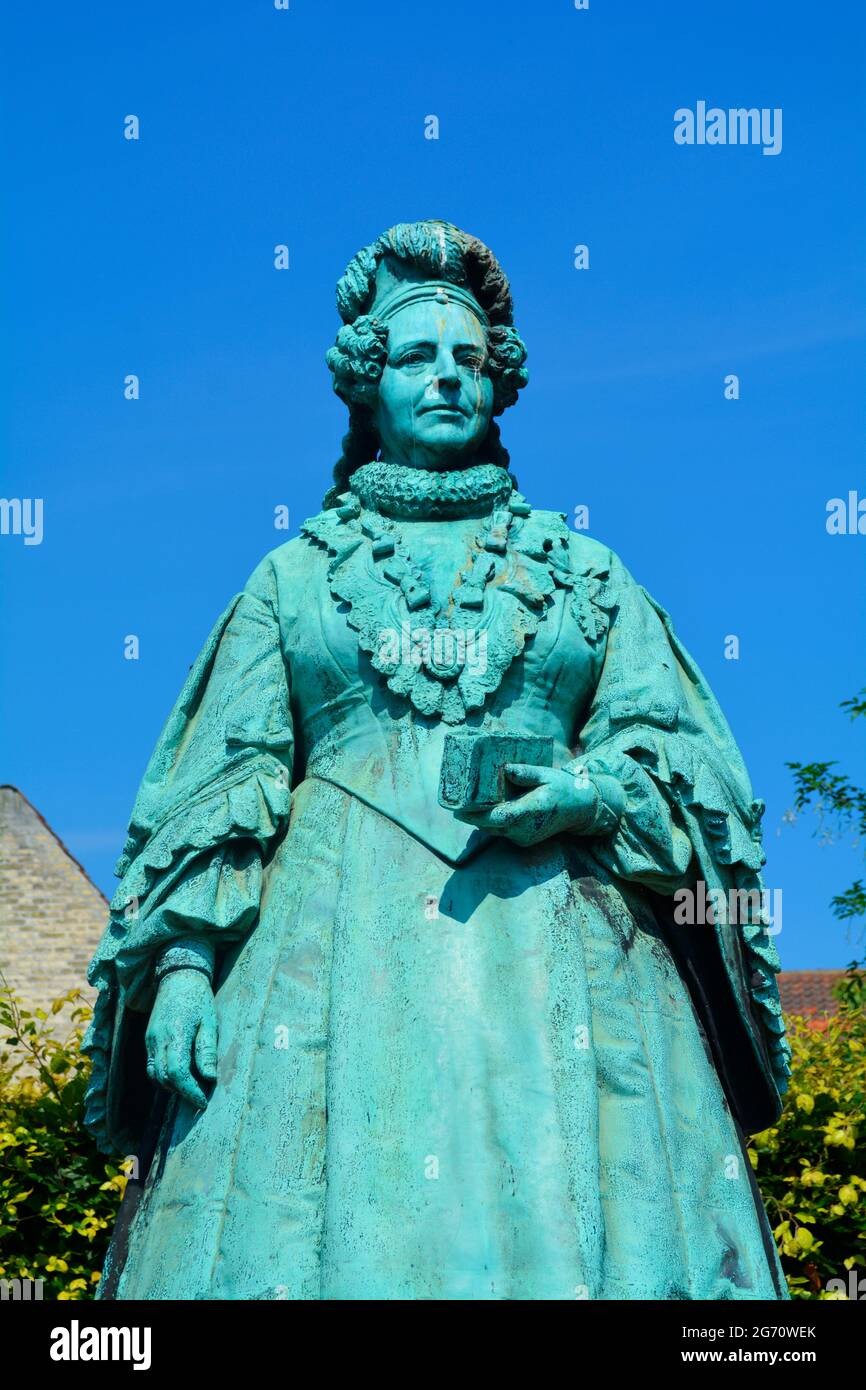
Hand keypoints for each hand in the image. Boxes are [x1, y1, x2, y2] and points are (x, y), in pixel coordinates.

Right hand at [145, 969, 217, 1109]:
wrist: (178, 976)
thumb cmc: (199, 998)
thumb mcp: (210, 1022)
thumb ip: (207, 1050)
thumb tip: (209, 1078)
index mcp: (175, 1035)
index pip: (177, 1073)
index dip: (189, 1091)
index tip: (203, 1101)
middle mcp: (158, 1040)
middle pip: (163, 1078)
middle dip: (181, 1092)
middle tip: (200, 1097)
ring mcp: (150, 1040)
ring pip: (155, 1075)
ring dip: (171, 1087)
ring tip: (191, 1088)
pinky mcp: (149, 1039)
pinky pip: (152, 1066)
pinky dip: (164, 1077)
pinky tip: (180, 1076)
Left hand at [453, 763, 597, 846]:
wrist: (579, 809)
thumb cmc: (562, 788)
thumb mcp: (547, 774)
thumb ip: (527, 773)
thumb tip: (507, 769)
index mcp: (531, 810)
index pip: (500, 817)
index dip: (478, 815)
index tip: (460, 810)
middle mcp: (526, 828)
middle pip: (492, 826)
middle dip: (473, 817)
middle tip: (456, 805)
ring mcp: (525, 837)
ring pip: (496, 830)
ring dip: (481, 820)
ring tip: (466, 806)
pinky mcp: (524, 840)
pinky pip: (503, 832)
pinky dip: (493, 822)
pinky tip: (487, 810)